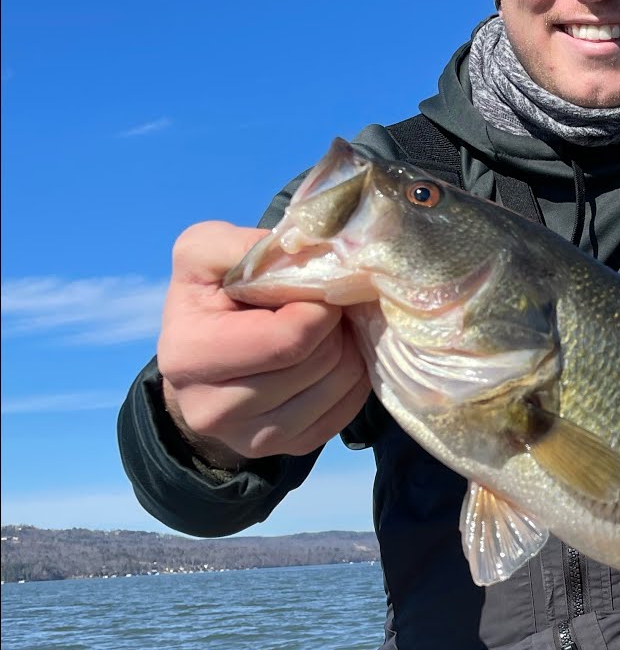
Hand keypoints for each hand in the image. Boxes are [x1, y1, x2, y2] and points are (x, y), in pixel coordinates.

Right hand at [156, 221, 370, 467]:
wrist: (202, 355)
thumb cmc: (210, 296)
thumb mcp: (206, 252)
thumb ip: (243, 246)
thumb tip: (306, 257)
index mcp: (189, 355)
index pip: (290, 338)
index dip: (319, 304)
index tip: (316, 285)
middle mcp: (212, 410)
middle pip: (318, 362)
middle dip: (334, 325)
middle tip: (325, 305)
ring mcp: (250, 439)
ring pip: (338, 385)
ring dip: (347, 348)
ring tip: (328, 328)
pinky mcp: (284, 450)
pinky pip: (347, 410)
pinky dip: (352, 377)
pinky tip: (333, 354)